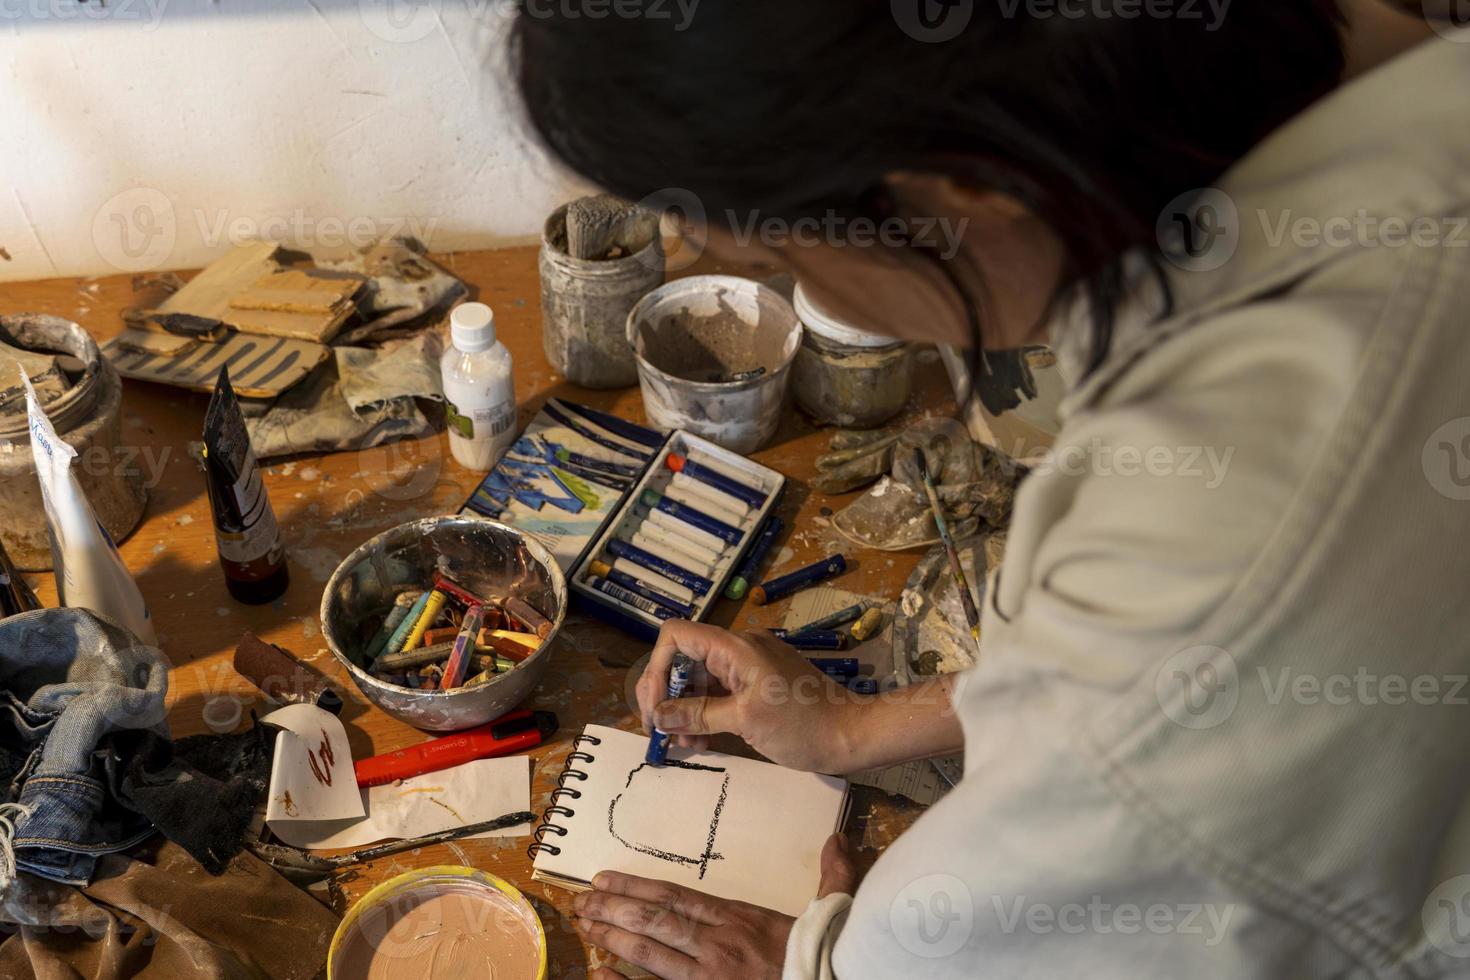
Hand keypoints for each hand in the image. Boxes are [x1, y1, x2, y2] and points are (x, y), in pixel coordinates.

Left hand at [576, 834, 855, 979]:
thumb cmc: (827, 959)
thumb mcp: (831, 913)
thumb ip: (832, 875)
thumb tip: (838, 838)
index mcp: (740, 919)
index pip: (677, 895)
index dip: (638, 884)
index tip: (606, 876)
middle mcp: (718, 944)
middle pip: (655, 919)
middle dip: (614, 907)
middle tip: (581, 899)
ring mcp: (709, 976)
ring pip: (650, 952)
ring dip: (613, 937)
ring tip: (585, 925)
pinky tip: (599, 975)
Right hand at [636, 621, 859, 772]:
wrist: (853, 735)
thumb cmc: (804, 725)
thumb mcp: (746, 721)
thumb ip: (698, 714)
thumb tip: (658, 715)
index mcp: (736, 647)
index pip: (677, 636)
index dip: (657, 668)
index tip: (656, 708)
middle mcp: (739, 650)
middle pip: (684, 660)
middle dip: (667, 695)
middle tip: (660, 732)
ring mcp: (749, 668)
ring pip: (699, 681)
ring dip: (684, 710)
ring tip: (682, 744)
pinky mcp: (757, 686)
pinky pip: (719, 693)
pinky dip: (704, 714)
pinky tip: (700, 741)